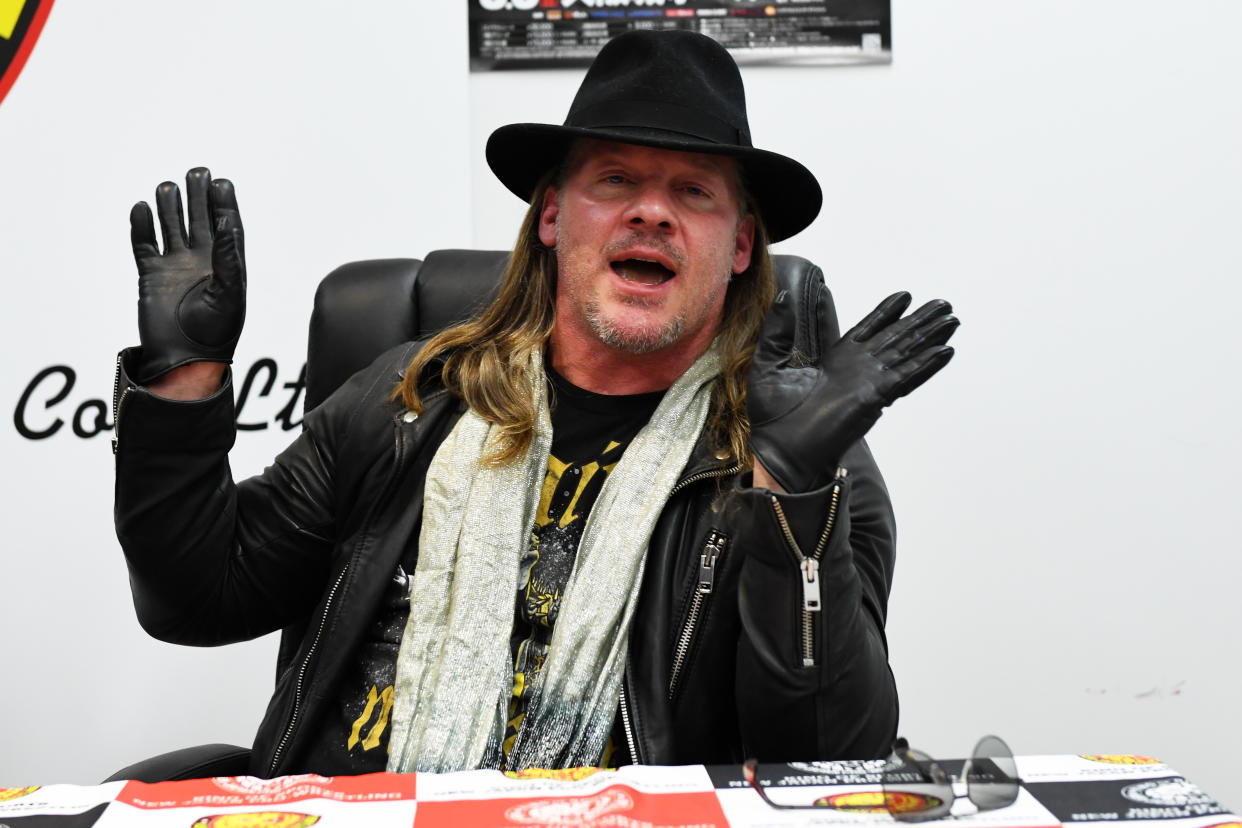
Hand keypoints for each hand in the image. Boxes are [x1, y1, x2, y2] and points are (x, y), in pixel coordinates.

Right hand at [130, 167, 245, 383]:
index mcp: (226, 265)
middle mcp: (201, 262)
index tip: (221, 182)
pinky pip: (144, 244)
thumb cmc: (215, 332)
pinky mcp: (151, 274)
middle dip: (198, 196)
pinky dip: (141, 226)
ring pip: (171, 226)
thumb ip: (229, 259)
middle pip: (199, 219)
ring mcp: (175, 267)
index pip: (226, 226)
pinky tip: (141, 208)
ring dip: (170, 206)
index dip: (224, 204)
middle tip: (197, 171)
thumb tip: (229, 223)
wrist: (184, 359)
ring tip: (169, 186)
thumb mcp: (229, 294)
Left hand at [749, 285, 957, 491]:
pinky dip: (926, 364)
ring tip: (952, 320)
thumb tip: (782, 296)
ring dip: (930, 337)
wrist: (779, 451)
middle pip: (895, 338)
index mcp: (834, 361)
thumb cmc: (772, 416)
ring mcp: (868, 383)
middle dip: (919, 321)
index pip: (867, 330)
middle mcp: (856, 369)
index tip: (904, 296)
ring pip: (906, 353)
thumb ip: (778, 330)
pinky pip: (905, 376)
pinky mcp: (873, 397)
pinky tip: (944, 350)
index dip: (885, 313)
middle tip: (944, 304)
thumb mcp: (769, 363)